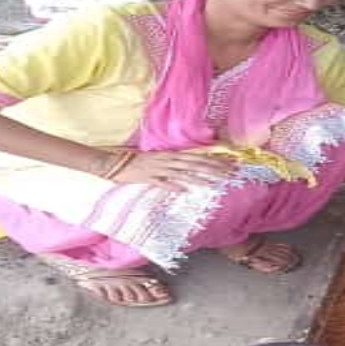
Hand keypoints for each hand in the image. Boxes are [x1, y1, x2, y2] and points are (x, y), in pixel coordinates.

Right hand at [109, 151, 236, 191]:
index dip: (216, 160)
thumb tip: (191, 168)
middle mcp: (168, 160)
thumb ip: (175, 163)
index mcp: (171, 155)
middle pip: (195, 164)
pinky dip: (174, 186)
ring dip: (200, 178)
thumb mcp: (159, 159)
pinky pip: (163, 183)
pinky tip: (185, 191)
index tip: (231, 164)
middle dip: (214, 168)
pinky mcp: (147, 178)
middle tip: (231, 173)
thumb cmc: (137, 161)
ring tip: (215, 183)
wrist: (113, 162)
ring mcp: (158, 169)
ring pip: (183, 173)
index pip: (198, 157)